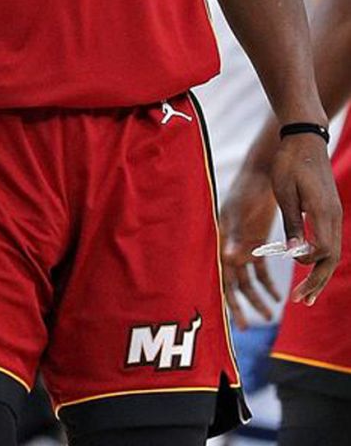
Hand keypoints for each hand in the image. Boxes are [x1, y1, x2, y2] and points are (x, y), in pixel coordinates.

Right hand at [220, 162, 281, 327]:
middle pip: (231, 282)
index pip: (220, 276)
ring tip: (269, 314)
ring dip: (256, 295)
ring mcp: (241, 243)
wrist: (263, 171)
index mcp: (220, 239)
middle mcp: (228, 244)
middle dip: (239, 304)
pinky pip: (259, 268)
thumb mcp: (240, 213)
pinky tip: (278, 296)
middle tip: (247, 327)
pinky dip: (267, 282)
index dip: (226, 299)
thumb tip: (230, 260)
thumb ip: (234, 236)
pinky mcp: (254, 240)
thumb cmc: (248, 190)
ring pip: (247, 278)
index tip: (234, 322)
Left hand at [271, 132, 341, 306]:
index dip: (306, 261)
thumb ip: (292, 223)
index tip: (290, 261)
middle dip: (316, 281)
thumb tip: (293, 252)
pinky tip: (309, 267)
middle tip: (301, 301)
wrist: (305, 139)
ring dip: (319, 274)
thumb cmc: (290, 163)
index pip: (322, 250)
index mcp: (322, 212)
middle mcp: (333, 217)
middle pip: (330, 259)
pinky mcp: (330, 212)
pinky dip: (321, 259)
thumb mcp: (285, 192)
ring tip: (307, 296)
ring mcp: (334, 215)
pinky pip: (329, 242)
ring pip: (332, 253)